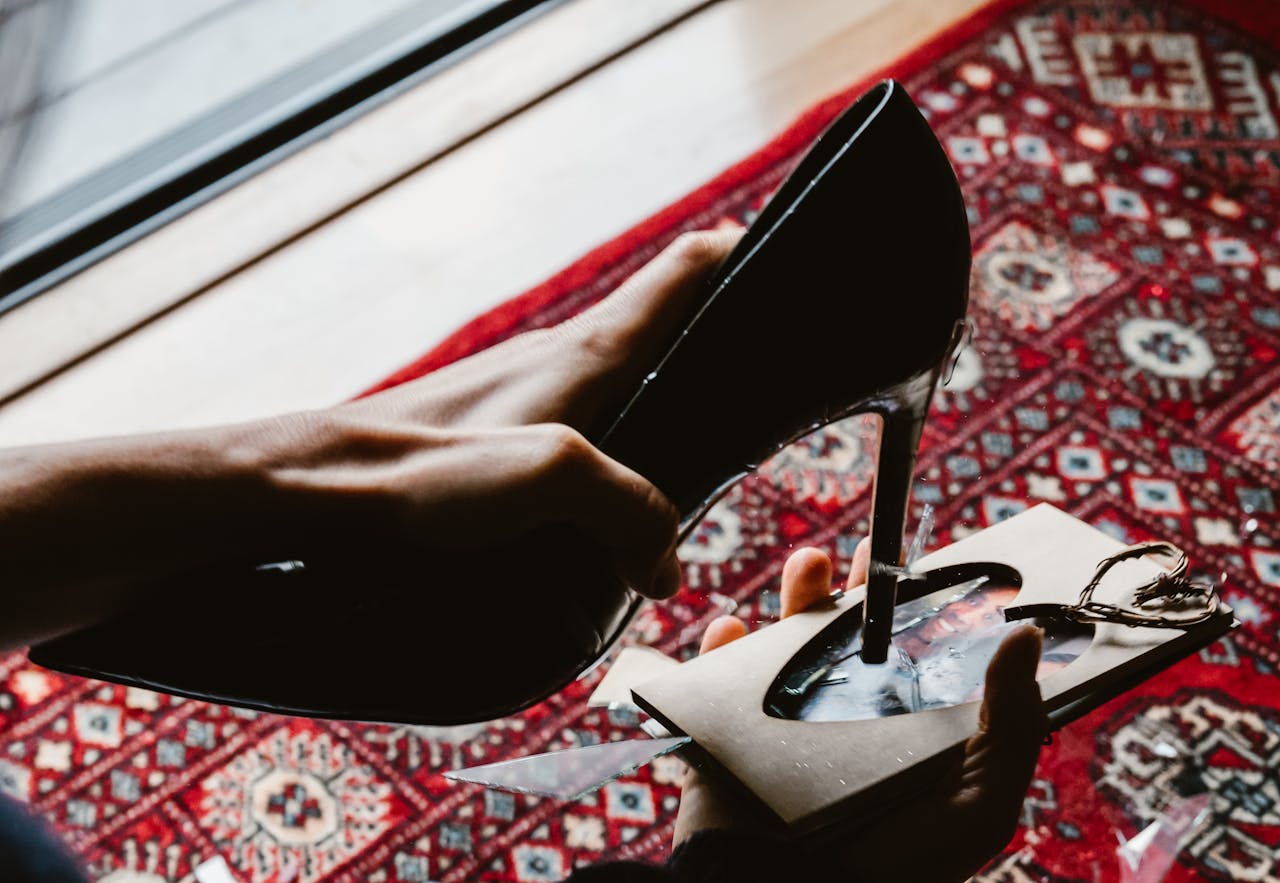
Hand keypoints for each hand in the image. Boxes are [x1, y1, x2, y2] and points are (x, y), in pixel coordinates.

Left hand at [258, 228, 744, 597]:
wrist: (305, 493)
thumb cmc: (414, 466)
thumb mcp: (550, 480)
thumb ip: (632, 512)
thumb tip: (666, 566)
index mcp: (587, 354)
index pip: (685, 271)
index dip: (744, 256)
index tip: (791, 267)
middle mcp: (556, 362)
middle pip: (660, 329)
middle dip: (716, 346)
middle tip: (762, 395)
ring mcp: (519, 399)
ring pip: (616, 389)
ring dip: (661, 412)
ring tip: (699, 464)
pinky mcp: (487, 441)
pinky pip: (573, 435)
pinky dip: (610, 455)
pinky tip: (606, 513)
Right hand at [675, 540, 1045, 882]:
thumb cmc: (903, 869)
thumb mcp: (978, 803)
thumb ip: (1011, 725)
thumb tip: (1026, 636)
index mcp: (912, 735)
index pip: (922, 658)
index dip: (927, 611)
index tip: (936, 568)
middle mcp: (853, 725)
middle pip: (856, 641)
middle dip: (862, 590)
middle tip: (873, 550)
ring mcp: (790, 730)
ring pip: (790, 648)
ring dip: (798, 599)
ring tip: (811, 563)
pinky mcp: (735, 741)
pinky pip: (719, 683)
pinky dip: (722, 650)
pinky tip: (735, 628)